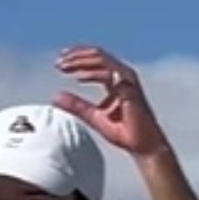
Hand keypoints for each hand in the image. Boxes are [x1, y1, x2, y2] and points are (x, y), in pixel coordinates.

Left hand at [52, 45, 168, 157]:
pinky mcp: (129, 89)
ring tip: (65, 66)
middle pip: (98, 54)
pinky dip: (91, 74)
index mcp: (116, 79)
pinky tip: (78, 78)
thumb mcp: (93, 116)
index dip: (78, 56)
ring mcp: (128, 80)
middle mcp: (123, 75)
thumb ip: (76, 106)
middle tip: (59, 62)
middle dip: (76, 56)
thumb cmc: (124, 131)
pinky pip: (108, 75)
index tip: (61, 60)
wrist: (143, 144)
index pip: (97, 58)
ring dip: (81, 61)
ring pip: (102, 60)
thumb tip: (55, 97)